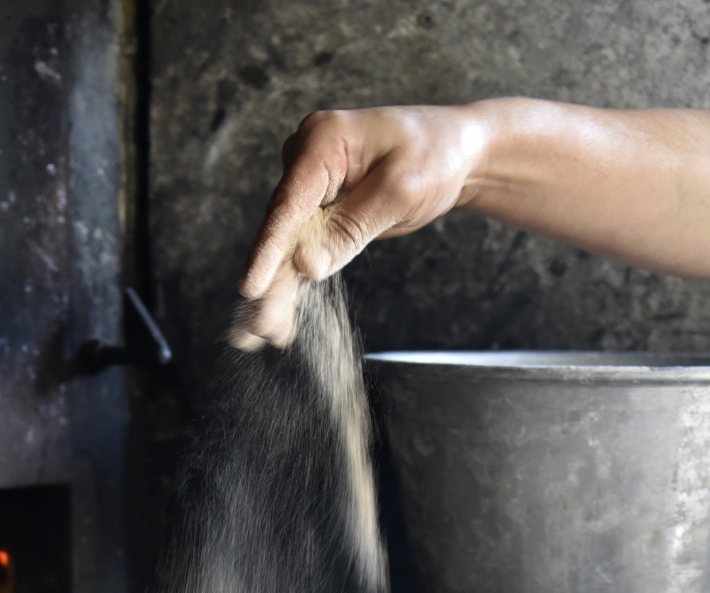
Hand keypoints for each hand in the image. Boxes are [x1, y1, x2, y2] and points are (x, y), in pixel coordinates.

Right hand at [232, 105, 489, 349]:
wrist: (458, 149)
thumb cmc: (435, 155)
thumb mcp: (399, 192)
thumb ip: (350, 229)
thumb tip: (307, 267)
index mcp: (322, 140)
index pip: (289, 203)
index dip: (269, 249)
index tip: (251, 287)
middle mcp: (306, 159)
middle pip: (282, 229)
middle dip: (271, 280)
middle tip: (260, 327)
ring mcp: (311, 184)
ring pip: (288, 245)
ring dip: (278, 290)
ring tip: (261, 334)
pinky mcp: (321, 207)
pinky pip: (303, 247)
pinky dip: (294, 281)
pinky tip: (279, 317)